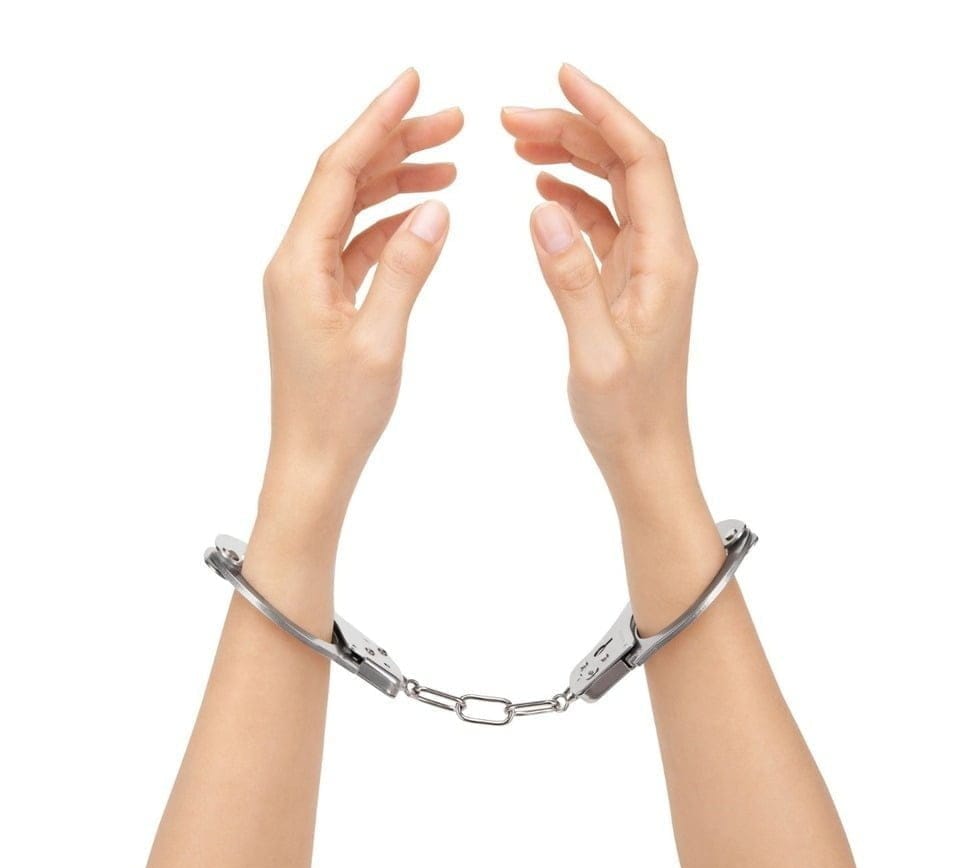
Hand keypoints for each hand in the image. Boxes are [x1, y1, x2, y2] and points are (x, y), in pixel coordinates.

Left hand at [261, 69, 461, 511]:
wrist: (313, 464)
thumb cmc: (339, 414)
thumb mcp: (381, 338)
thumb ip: (407, 268)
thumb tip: (435, 209)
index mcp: (299, 264)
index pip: (338, 171)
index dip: (377, 122)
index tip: (414, 85)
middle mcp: (296, 262)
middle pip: (346, 182)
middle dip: (396, 145)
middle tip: (452, 122)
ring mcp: (308, 281)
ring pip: (355, 212)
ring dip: (398, 184)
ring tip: (450, 163)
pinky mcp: (323, 301)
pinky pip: (358, 246)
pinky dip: (392, 227)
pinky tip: (427, 218)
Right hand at [502, 65, 699, 503]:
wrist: (646, 455)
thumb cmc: (627, 414)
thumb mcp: (594, 351)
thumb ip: (570, 278)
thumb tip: (544, 206)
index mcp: (666, 259)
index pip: (642, 160)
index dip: (605, 112)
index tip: (561, 78)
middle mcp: (663, 253)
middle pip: (625, 165)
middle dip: (574, 130)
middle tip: (510, 118)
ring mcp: (646, 268)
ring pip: (611, 191)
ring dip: (569, 160)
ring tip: (515, 143)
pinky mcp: (626, 286)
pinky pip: (601, 225)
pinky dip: (570, 199)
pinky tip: (538, 190)